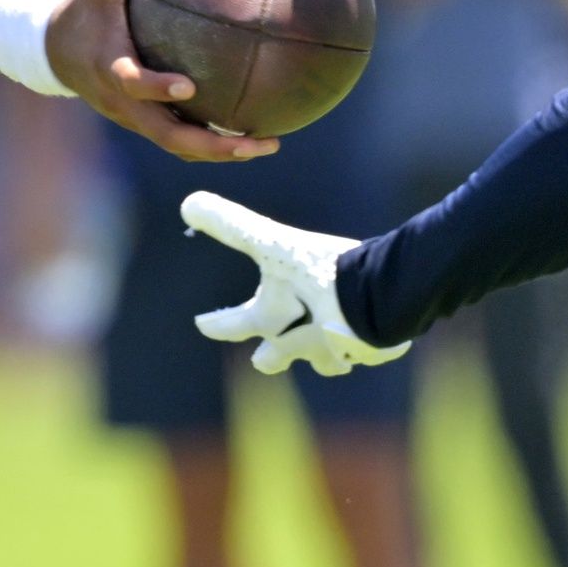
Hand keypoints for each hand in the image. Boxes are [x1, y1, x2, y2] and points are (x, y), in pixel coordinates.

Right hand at [45, 0, 279, 164]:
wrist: (51, 52)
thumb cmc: (83, 12)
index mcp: (110, 69)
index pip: (133, 84)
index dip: (158, 88)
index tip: (189, 87)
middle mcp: (123, 103)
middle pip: (168, 136)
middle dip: (214, 145)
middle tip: (258, 141)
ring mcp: (134, 119)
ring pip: (178, 145)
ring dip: (221, 151)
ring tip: (267, 143)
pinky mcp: (143, 123)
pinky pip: (180, 138)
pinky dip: (212, 141)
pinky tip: (249, 132)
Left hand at [183, 191, 408, 374]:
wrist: (380, 298)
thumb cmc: (320, 273)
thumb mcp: (273, 244)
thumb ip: (232, 225)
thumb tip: (188, 205)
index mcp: (270, 319)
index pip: (233, 325)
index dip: (215, 324)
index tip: (201, 324)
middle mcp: (298, 344)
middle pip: (274, 358)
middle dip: (268, 358)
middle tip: (260, 359)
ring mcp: (336, 352)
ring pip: (323, 362)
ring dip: (318, 354)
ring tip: (322, 349)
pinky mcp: (372, 350)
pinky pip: (361, 351)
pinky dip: (359, 343)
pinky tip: (366, 333)